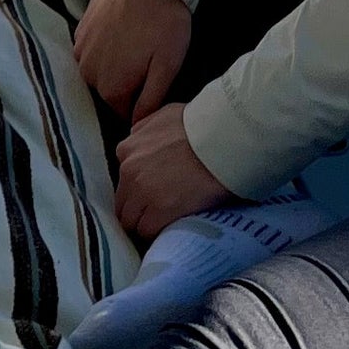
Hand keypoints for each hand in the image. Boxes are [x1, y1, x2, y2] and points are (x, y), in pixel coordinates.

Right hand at [74, 0, 194, 123]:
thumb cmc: (164, 23)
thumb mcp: (167, 67)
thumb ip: (150, 101)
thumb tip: (137, 125)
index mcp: (110, 86)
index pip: (123, 111)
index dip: (141, 100)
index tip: (157, 82)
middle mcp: (88, 71)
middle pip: (108, 90)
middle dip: (127, 83)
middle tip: (150, 61)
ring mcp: (80, 47)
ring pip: (98, 69)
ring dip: (114, 64)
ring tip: (137, 45)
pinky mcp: (80, 27)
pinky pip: (91, 49)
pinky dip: (105, 46)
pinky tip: (123, 31)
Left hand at [112, 103, 234, 241]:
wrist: (225, 141)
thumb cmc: (202, 125)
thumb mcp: (165, 115)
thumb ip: (146, 127)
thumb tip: (139, 136)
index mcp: (128, 148)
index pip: (123, 179)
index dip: (137, 189)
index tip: (153, 193)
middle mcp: (129, 170)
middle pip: (123, 202)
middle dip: (138, 208)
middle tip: (161, 212)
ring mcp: (142, 192)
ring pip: (130, 220)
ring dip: (146, 223)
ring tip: (167, 223)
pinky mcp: (158, 211)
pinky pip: (147, 231)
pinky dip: (157, 232)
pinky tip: (172, 227)